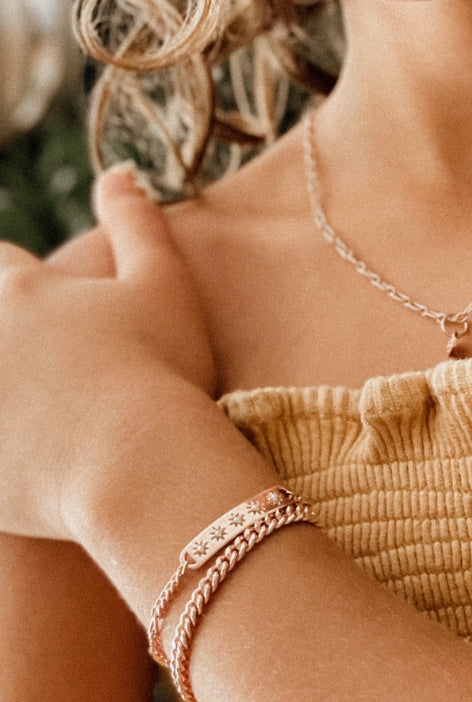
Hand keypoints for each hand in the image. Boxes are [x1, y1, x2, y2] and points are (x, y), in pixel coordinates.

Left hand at [0, 169, 214, 538]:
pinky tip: (26, 455)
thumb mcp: (165, 286)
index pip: (1, 265)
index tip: (42, 305)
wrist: (145, 467)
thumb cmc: (162, 372)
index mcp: (20, 291)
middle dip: (10, 340)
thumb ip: (139, 225)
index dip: (19, 281)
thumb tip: (119, 174)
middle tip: (37, 363)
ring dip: (5, 388)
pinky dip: (7, 447)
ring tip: (30, 410)